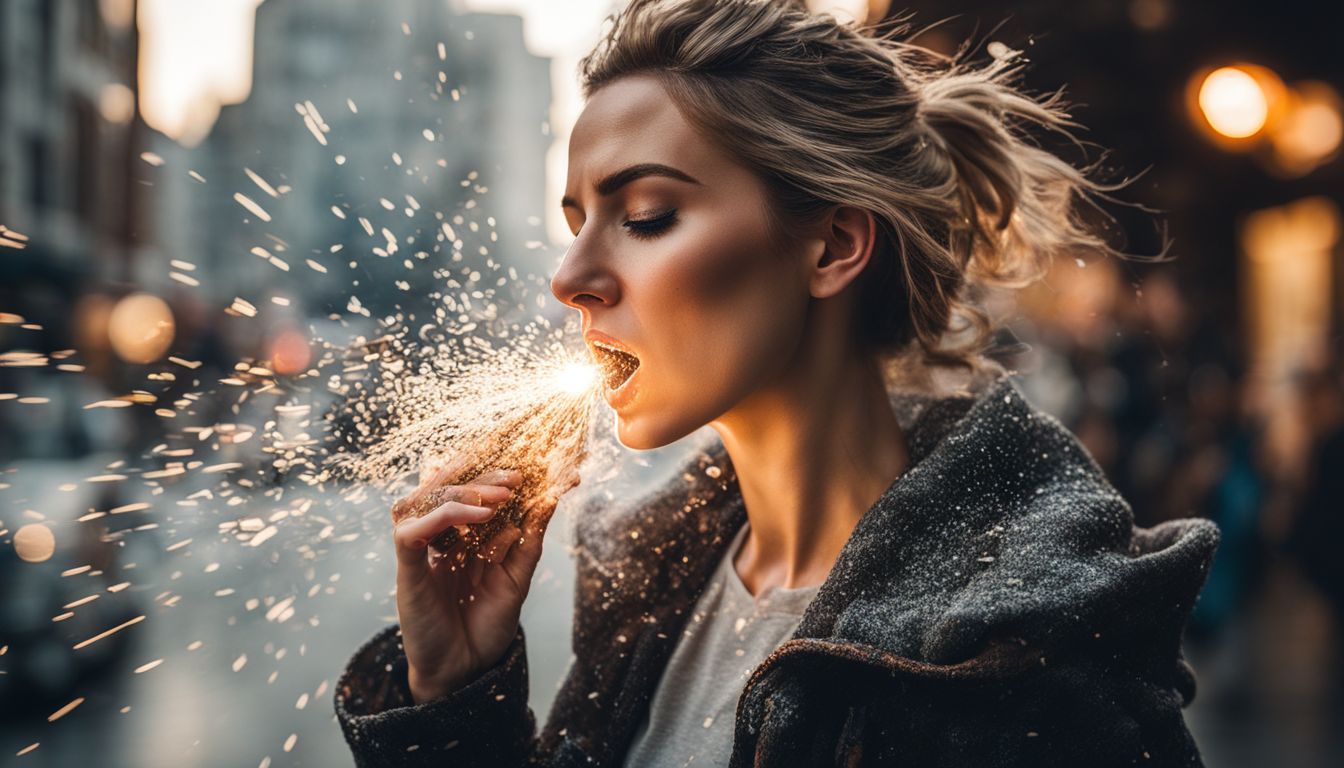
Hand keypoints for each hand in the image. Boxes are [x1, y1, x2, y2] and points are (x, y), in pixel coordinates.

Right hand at [389, 459, 577, 703]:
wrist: (466, 670)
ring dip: (463, 491)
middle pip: (448, 489)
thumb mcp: (518, 577)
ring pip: (426, 500)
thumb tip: (550, 497)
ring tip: (500, 496)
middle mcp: (439, 538)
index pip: (470, 491)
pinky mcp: (407, 571)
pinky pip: (410, 532)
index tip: (532, 468)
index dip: (494, 474)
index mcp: (462, 536)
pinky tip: (473, 515)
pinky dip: (439, 517)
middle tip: (516, 478)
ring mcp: (421, 551)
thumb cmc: (488, 624)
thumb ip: (529, 539)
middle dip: (483, 478)